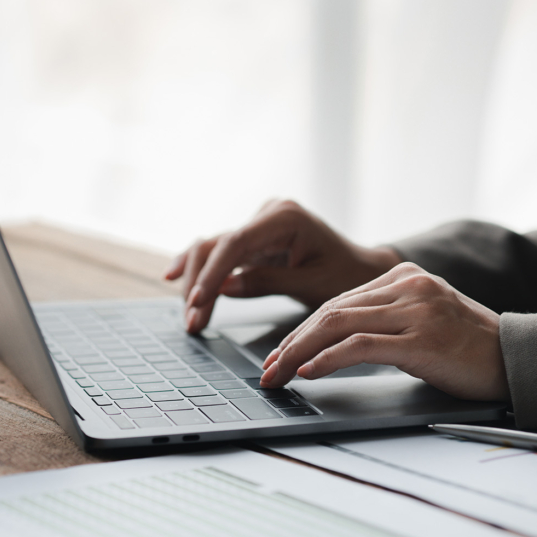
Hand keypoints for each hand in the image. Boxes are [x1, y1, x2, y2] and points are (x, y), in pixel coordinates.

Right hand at [164, 199, 400, 332]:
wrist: (362, 268)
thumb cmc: (346, 275)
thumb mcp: (313, 284)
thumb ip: (268, 282)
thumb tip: (223, 288)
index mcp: (284, 217)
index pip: (236, 243)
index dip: (211, 273)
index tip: (198, 302)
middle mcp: (265, 215)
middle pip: (216, 244)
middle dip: (199, 283)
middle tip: (192, 322)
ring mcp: (256, 226)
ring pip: (210, 249)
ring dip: (196, 282)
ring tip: (191, 319)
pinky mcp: (251, 240)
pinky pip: (218, 254)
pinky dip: (200, 271)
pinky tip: (174, 277)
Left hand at [260, 263, 509, 401]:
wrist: (517, 359)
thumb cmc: (465, 347)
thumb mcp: (419, 321)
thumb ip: (379, 320)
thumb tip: (326, 342)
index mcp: (402, 276)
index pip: (337, 302)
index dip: (301, 330)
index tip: (279, 354)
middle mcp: (407, 286)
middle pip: (330, 310)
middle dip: (291, 342)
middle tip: (268, 369)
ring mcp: (415, 309)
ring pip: (337, 323)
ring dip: (299, 351)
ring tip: (278, 374)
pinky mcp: (422, 338)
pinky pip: (360, 345)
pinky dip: (328, 358)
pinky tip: (308, 371)